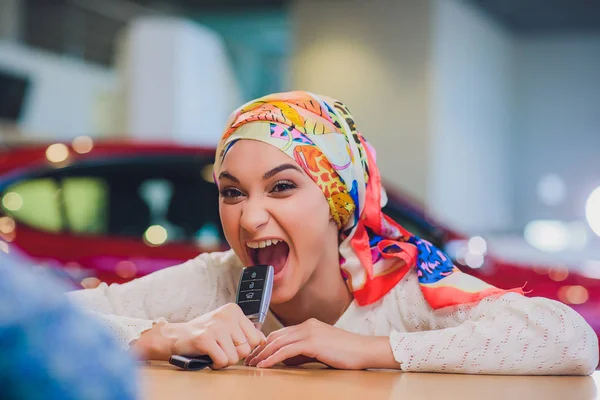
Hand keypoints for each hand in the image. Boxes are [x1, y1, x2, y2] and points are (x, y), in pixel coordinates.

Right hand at [155, 303, 264, 368]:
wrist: (177, 336)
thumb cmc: (205, 332)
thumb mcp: (228, 325)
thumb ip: (245, 331)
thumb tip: (263, 340)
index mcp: (234, 310)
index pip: (256, 337)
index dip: (246, 346)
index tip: (233, 344)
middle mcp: (226, 316)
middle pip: (246, 348)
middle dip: (235, 355)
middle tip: (222, 349)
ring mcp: (216, 326)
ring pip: (235, 357)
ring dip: (225, 360)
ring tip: (215, 352)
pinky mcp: (205, 339)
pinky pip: (223, 361)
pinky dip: (216, 364)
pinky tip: (209, 356)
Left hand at [244, 318, 396, 369]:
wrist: (364, 350)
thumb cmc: (347, 352)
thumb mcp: (321, 349)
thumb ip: (303, 352)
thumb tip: (286, 360)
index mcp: (308, 325)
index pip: (281, 333)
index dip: (266, 343)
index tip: (256, 354)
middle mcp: (306, 325)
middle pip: (276, 336)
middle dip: (260, 348)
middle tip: (248, 359)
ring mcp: (309, 332)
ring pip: (278, 342)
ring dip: (262, 354)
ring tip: (252, 364)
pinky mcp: (312, 342)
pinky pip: (286, 350)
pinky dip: (272, 358)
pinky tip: (265, 365)